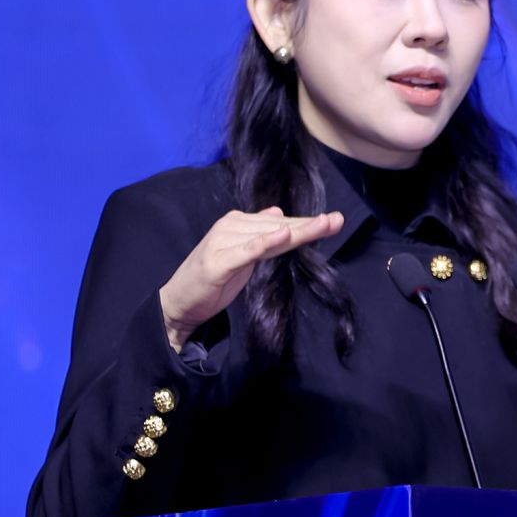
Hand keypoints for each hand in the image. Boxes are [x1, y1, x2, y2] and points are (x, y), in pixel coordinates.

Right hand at [158, 206, 344, 350]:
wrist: (179, 302)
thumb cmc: (212, 280)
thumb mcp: (241, 255)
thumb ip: (259, 235)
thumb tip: (279, 214)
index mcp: (237, 223)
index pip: (279, 223)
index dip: (306, 222)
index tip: (334, 220)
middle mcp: (230, 227)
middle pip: (277, 226)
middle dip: (308, 225)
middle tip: (337, 220)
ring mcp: (222, 242)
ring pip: (267, 235)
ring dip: (297, 231)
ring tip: (323, 226)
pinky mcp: (218, 261)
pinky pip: (247, 251)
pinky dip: (266, 242)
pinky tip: (284, 234)